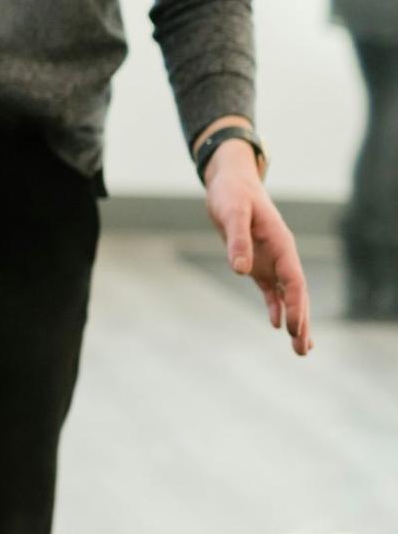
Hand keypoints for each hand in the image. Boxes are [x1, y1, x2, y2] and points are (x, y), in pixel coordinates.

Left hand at [202, 141, 312, 354]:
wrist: (230, 183)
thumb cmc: (233, 194)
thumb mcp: (232, 213)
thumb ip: (237, 240)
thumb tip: (240, 270)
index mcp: (281, 244)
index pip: (294, 280)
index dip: (296, 304)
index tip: (294, 327)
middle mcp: (281, 255)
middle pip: (297, 293)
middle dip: (301, 321)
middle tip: (303, 350)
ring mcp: (271, 261)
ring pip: (287, 295)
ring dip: (294, 320)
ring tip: (301, 348)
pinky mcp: (257, 263)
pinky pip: (270, 290)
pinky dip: (275, 306)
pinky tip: (277, 325)